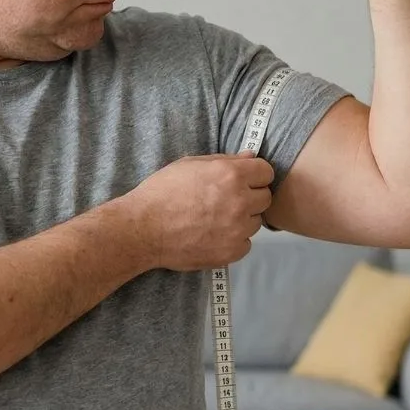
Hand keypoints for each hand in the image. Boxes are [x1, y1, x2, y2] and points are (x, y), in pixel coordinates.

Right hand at [123, 153, 274, 271]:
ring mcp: (237, 230)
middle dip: (250, 196)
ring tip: (216, 219)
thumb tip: (249, 156)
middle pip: (265, 198)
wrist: (143, 228)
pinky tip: (213, 235)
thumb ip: (224, 160)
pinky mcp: (231, 252)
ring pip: (256, 222)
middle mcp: (240, 201)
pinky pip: (245, 244)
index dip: (255, 174)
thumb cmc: (162, 192)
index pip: (266, 172)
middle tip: (226, 200)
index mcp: (231, 175)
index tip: (243, 180)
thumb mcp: (190, 164)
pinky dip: (234, 240)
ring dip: (242, 219)